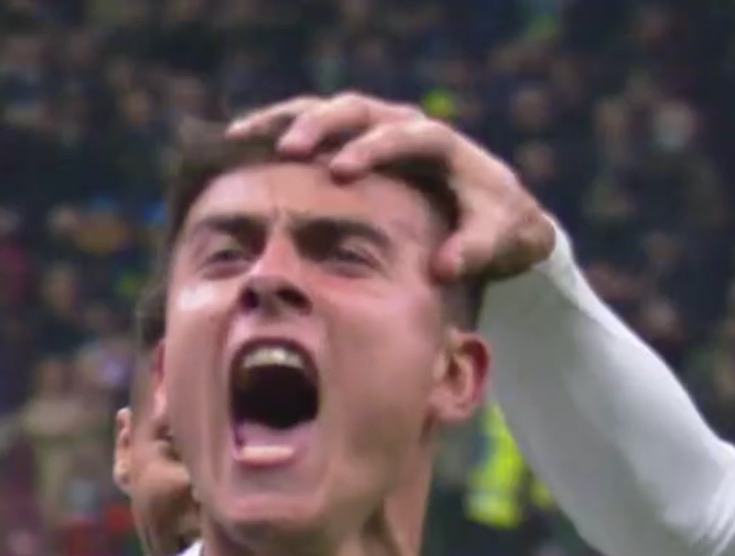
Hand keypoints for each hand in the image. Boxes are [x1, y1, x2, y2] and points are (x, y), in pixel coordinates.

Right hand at [228, 93, 556, 280]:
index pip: (404, 136)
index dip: (372, 149)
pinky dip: (272, 130)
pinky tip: (236, 146)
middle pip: (356, 109)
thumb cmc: (492, 226)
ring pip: (323, 108)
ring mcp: (370, 128)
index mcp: (438, 144)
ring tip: (243, 140)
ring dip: (284, 122)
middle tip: (289, 151)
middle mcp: (401, 124)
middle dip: (321, 127)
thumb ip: (475, 251)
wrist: (487, 209)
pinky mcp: (346, 140)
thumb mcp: (498, 241)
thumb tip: (444, 268)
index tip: (341, 170)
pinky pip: (305, 123)